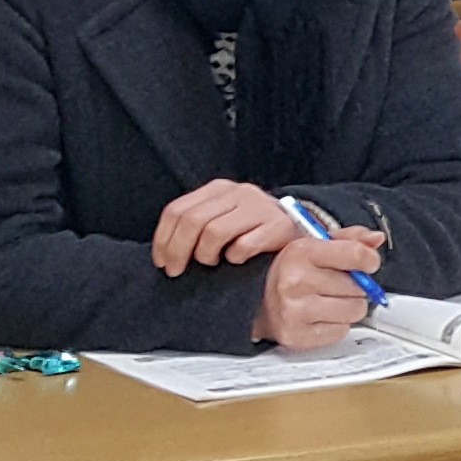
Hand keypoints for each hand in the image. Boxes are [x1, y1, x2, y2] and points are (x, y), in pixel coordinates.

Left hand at [151, 179, 306, 276]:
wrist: (298, 237)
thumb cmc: (252, 235)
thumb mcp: (221, 221)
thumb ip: (196, 226)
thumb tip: (164, 251)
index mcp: (219, 189)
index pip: (177, 210)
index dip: (163, 239)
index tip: (162, 262)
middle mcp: (239, 192)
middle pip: (191, 221)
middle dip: (178, 250)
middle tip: (177, 271)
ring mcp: (260, 207)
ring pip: (213, 232)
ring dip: (206, 255)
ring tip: (212, 263)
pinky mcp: (279, 226)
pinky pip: (243, 246)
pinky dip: (235, 258)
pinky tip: (238, 261)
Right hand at [256, 247, 377, 351]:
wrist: (257, 299)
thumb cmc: (291, 271)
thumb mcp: (316, 245)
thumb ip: (349, 239)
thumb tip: (375, 239)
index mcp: (301, 252)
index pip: (356, 254)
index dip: (369, 260)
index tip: (367, 265)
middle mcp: (296, 281)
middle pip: (359, 287)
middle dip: (354, 286)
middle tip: (335, 284)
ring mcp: (295, 311)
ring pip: (354, 311)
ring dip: (348, 307)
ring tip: (329, 300)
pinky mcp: (297, 335)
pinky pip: (341, 331)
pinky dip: (336, 325)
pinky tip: (320, 316)